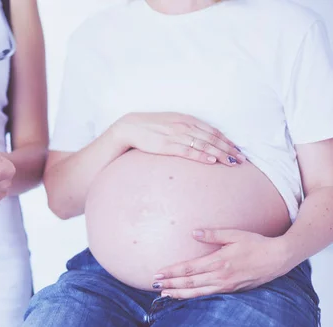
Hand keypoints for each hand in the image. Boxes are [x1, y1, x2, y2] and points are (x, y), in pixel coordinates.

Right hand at [112, 112, 244, 165]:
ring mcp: (176, 135)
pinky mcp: (167, 145)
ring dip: (220, 154)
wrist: (130, 128)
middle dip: (229, 149)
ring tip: (232, 162)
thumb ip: (186, 129)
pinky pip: (188, 151)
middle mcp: (184, 126)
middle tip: (242, 159)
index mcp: (187, 119)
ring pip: (204, 145)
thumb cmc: (150, 127)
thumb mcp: (171, 123)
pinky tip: (212, 161)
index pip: (213, 131)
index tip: (238, 150)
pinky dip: (201, 156)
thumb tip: (199, 139)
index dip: (227, 141)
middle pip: (212, 138)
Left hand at [152, 229, 291, 298]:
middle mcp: (220, 276)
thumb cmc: (256, 243)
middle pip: (189, 283)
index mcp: (218, 262)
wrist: (278, 259)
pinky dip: (193, 297)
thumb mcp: (234, 234)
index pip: (189, 269)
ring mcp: (226, 286)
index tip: (158, 273)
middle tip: (154, 284)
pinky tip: (184, 296)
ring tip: (164, 293)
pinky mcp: (231, 290)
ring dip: (179, 293)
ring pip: (197, 292)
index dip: (172, 272)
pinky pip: (207, 295)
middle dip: (170, 284)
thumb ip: (212, 235)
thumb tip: (193, 233)